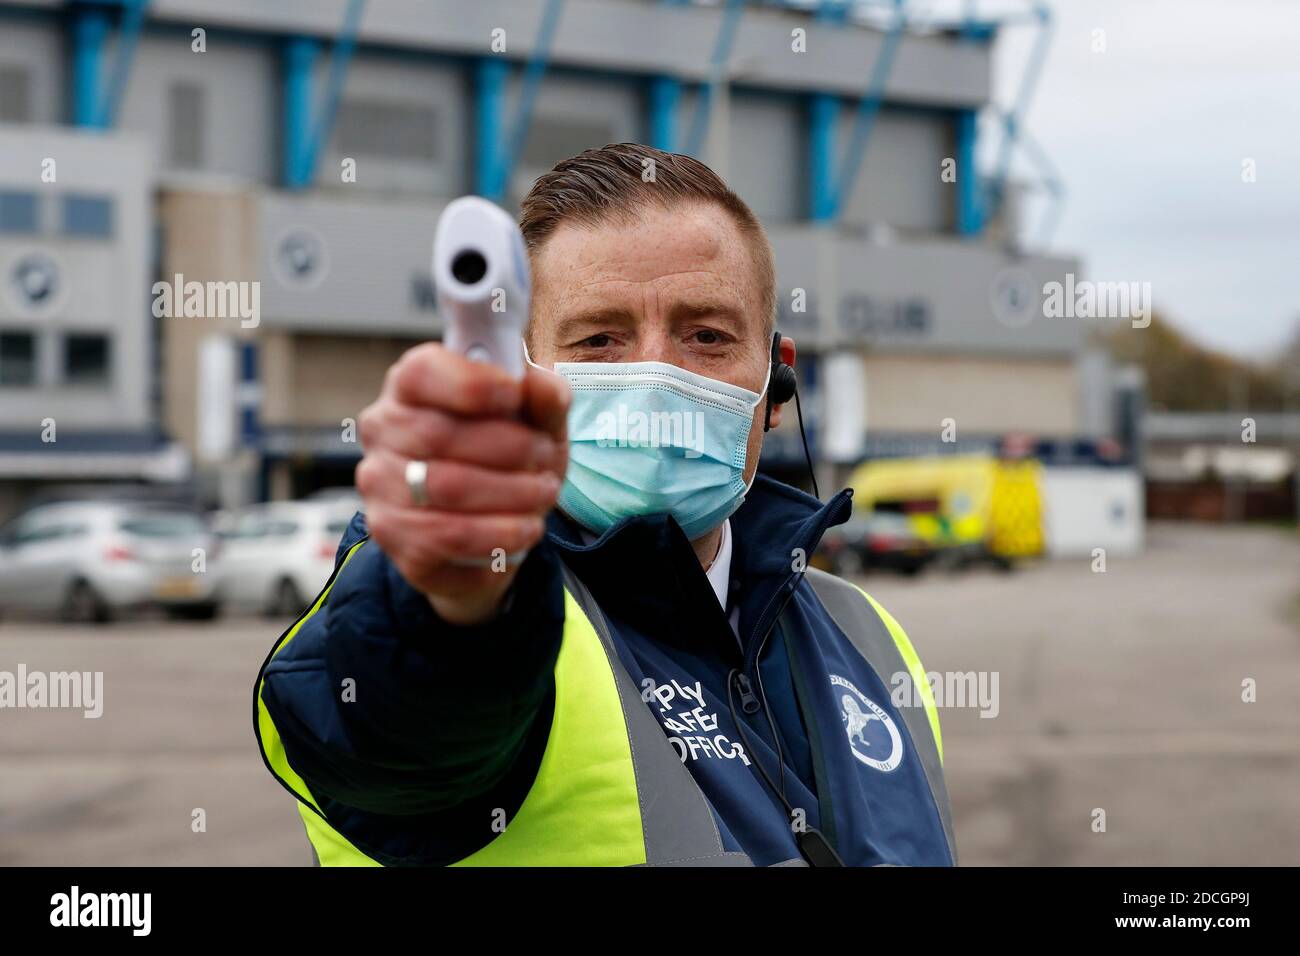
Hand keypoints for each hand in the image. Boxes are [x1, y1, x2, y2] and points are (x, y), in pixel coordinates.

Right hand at [355, 343, 568, 624]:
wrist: (492, 533)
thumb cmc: (508, 461)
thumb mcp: (537, 424)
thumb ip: (544, 398)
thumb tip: (540, 385)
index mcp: (411, 387)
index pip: (420, 373)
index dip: (472, 383)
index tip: (515, 394)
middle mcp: (383, 430)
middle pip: (439, 433)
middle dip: (510, 445)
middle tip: (544, 455)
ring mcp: (380, 483)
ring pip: (447, 487)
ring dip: (513, 491)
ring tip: (544, 491)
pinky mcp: (392, 533)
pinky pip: (451, 534)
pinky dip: (502, 531)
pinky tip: (526, 526)